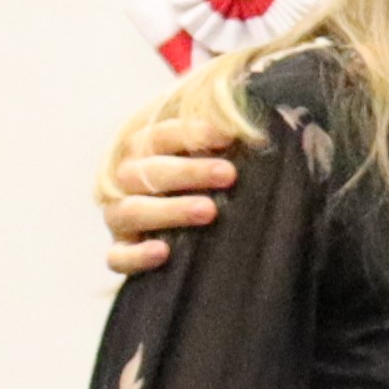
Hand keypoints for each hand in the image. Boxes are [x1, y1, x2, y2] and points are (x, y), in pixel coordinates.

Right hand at [98, 103, 252, 277]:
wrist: (184, 238)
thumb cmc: (205, 188)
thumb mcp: (213, 164)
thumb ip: (226, 147)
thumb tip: (270, 130)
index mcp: (143, 153)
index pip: (157, 136)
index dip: (189, 133)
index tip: (228, 137)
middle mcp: (125, 182)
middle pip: (146, 171)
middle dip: (188, 171)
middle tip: (228, 175)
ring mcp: (120, 219)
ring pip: (131, 210)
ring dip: (169, 209)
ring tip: (208, 211)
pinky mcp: (120, 253)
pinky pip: (118, 257)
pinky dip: (137, 255)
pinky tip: (162, 252)